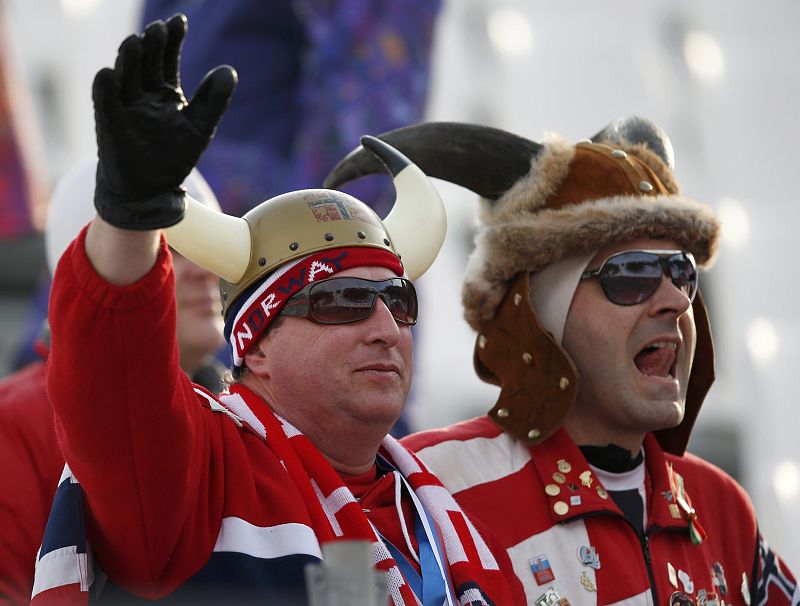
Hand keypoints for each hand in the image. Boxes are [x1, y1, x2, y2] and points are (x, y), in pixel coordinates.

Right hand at [92, 14, 236, 229]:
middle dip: (152, 44)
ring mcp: (124, 107)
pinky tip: (107, 74)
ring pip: (124, 76)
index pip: (167, 58)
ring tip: (135, 42)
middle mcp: (142, 94)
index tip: (180, 20)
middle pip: (145, 61)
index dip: (173, 39)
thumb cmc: (172, 157)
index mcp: (164, 91)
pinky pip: (105, 104)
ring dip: (128, 59)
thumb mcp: (200, 128)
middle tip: (160, 28)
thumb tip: (229, 71)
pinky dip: (105, 89)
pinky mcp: (110, 125)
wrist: (150, 190)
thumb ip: (213, 100)